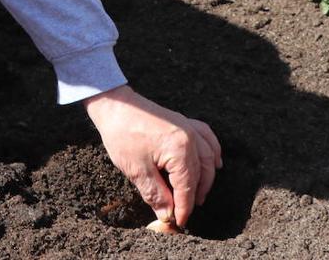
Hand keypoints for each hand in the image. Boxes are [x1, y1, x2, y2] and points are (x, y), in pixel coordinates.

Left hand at [83, 85, 222, 230]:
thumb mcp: (136, 170)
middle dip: (195, 196)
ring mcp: (188, 127)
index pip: (187, 187)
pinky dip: (213, 151)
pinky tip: (215, 162)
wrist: (114, 105)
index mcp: (179, 150)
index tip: (178, 223)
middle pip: (201, 173)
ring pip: (207, 157)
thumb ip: (155, 194)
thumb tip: (167, 216)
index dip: (183, 208)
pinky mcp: (183, 121)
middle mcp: (190, 137)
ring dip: (206, 178)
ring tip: (199, 195)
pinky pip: (206, 137)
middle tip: (185, 213)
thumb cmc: (122, 134)